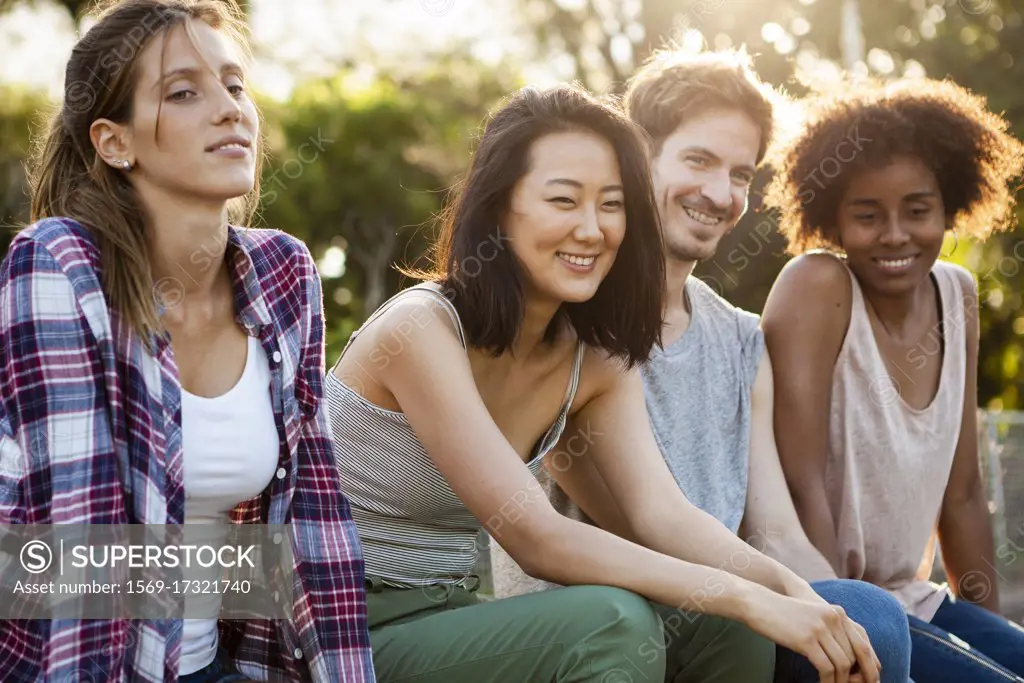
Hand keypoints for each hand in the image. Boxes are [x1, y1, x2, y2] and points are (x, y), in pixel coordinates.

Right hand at [745, 587, 880, 682]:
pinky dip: (828, 682)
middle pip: (856, 656)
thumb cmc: (783, 614)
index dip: (869, 666)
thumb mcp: (812, 617)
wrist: (758, 603)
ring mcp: (820, 628)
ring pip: (844, 664)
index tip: (868, 681)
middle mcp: (833, 618)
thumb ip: (830, 631)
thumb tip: (846, 660)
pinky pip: (826, 668)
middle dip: (857, 677)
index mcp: (837, 613)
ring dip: (841, 682)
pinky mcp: (806, 639)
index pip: (863, 645)